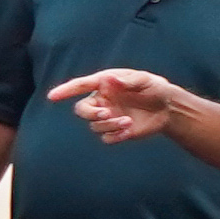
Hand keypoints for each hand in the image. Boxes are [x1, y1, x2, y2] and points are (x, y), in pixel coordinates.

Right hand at [53, 67, 183, 144]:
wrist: (167, 108)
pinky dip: (114, 136)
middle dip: (90, 114)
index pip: (80, 86)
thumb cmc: (155, 88)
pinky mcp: (115, 131)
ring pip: (95, 126)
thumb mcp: (144, 81)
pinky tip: (128, 131)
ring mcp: (108, 117)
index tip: (52, 97)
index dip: (65, 91)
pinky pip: (106, 138)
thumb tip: (108, 80)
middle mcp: (102, 101)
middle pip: (82, 110)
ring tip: (128, 122)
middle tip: (106, 114)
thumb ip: (126, 81)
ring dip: (109, 125)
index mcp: (105, 85)